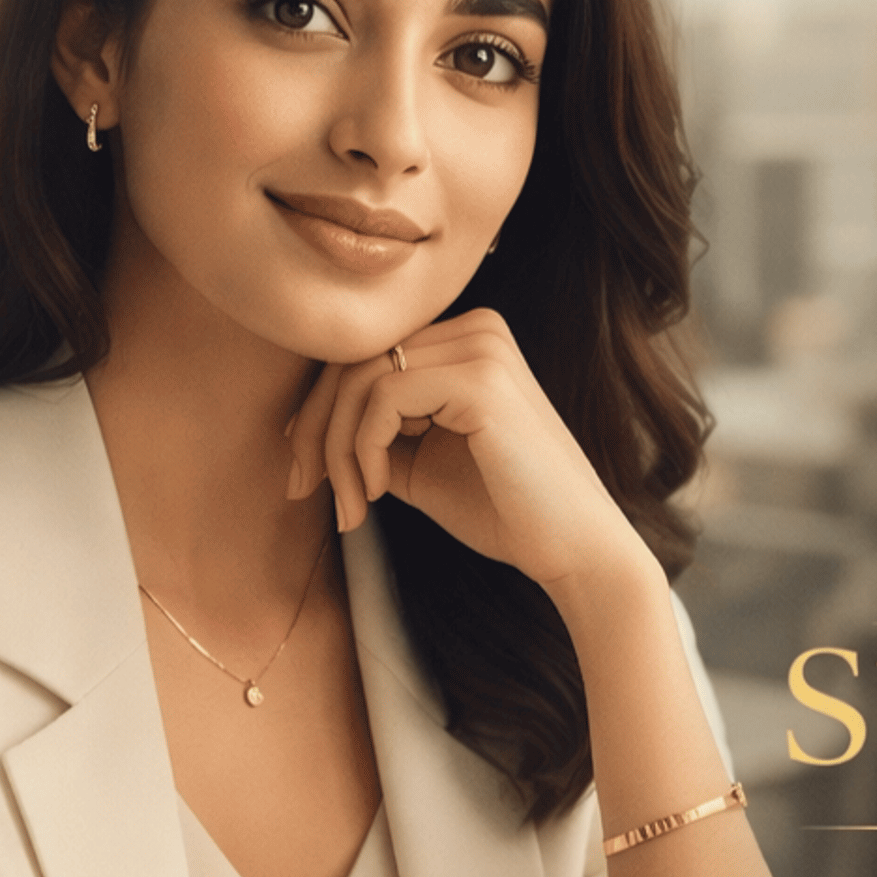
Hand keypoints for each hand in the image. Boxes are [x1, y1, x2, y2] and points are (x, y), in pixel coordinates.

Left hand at [285, 310, 647, 592]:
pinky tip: (381, 492)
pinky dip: (365, 449)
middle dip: (315, 430)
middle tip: (302, 490)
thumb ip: (376, 433)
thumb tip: (307, 426)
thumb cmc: (505, 511)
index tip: (305, 475)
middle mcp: (477, 328)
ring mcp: (482, 347)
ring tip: (352, 506)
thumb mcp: (422, 463)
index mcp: (467, 340)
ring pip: (360, 377)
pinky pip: (383, 399)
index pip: (365, 355)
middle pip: (354, 359)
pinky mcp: (480, 378)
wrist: (573, 549)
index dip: (320, 413)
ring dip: (337, 450)